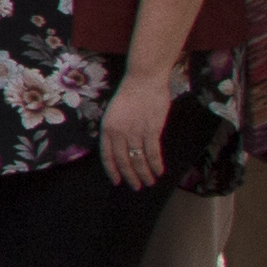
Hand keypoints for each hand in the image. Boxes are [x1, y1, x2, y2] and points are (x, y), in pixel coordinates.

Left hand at [100, 62, 177, 191]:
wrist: (144, 79)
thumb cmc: (131, 93)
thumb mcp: (115, 112)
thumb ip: (116, 129)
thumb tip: (121, 147)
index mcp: (107, 128)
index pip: (107, 155)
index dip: (112, 170)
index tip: (116, 181)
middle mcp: (119, 133)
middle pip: (123, 161)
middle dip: (129, 176)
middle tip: (136, 187)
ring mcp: (135, 132)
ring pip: (138, 159)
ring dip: (145, 174)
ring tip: (150, 182)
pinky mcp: (151, 130)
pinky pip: (152, 152)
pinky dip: (156, 164)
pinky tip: (159, 171)